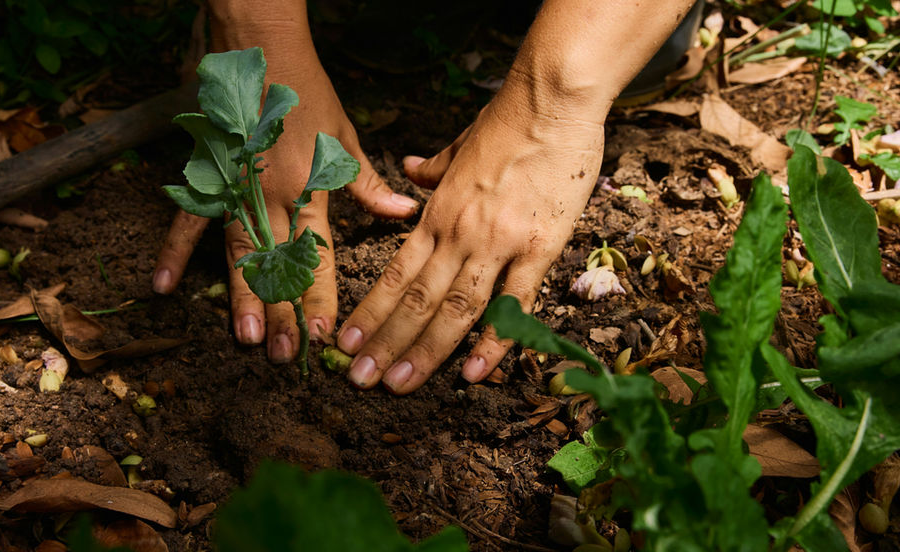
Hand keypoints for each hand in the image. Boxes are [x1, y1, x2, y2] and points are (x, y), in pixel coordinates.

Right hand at [154, 9, 418, 362]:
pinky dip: (175, 251)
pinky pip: (187, 219)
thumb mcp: (344, 135)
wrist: (260, 47)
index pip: (317, 255)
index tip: (325, 336)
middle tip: (284, 356)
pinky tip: (164, 287)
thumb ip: (365, 183)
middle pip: (278, 265)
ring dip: (241, 296)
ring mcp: (234, 188)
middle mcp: (272, 195)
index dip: (321, 298)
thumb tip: (403, 213)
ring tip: (245, 339)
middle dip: (282, 312)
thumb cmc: (306, 92)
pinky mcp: (205, 176)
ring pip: (239, 253)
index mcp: (309, 188)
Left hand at [335, 90, 604, 393]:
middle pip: (416, 300)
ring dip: (425, 351)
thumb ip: (431, 169)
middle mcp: (459, 234)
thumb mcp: (458, 145)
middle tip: (358, 380)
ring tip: (399, 385)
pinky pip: (514, 302)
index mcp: (437, 212)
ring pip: (455, 309)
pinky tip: (475, 372)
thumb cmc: (507, 120)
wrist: (552, 100)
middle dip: (384, 344)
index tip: (346, 343)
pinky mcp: (540, 247)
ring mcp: (499, 242)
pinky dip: (495, 340)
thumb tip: (406, 169)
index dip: (368, 313)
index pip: (394, 274)